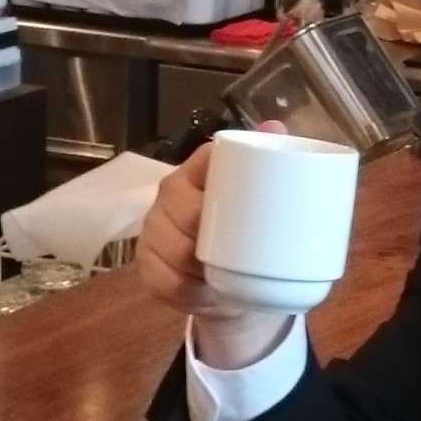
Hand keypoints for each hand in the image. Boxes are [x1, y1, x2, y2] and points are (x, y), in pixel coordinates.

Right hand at [137, 125, 291, 368]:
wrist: (231, 283)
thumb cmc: (246, 231)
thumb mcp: (261, 200)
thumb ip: (269, 162)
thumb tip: (274, 125)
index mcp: (197, 171)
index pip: (203, 165)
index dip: (221, 184)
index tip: (245, 206)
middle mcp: (169, 195)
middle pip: (184, 213)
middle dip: (210, 237)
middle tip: (242, 255)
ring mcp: (152, 231)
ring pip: (172, 250)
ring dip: (199, 269)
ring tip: (224, 278)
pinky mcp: (146, 266)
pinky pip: (163, 281)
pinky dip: (187, 292)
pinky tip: (204, 295)